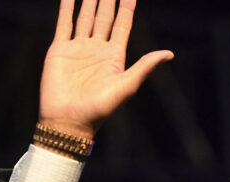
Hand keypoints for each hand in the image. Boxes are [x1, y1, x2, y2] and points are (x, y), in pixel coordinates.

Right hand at [38, 0, 173, 138]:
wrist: (69, 121)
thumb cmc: (99, 109)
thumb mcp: (126, 86)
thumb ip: (145, 66)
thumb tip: (169, 54)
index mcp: (114, 56)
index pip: (122, 24)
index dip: (127, 7)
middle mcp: (97, 49)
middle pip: (104, 17)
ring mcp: (78, 48)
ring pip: (85, 17)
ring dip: (89, 0)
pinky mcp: (60, 50)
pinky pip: (64, 24)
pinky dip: (67, 8)